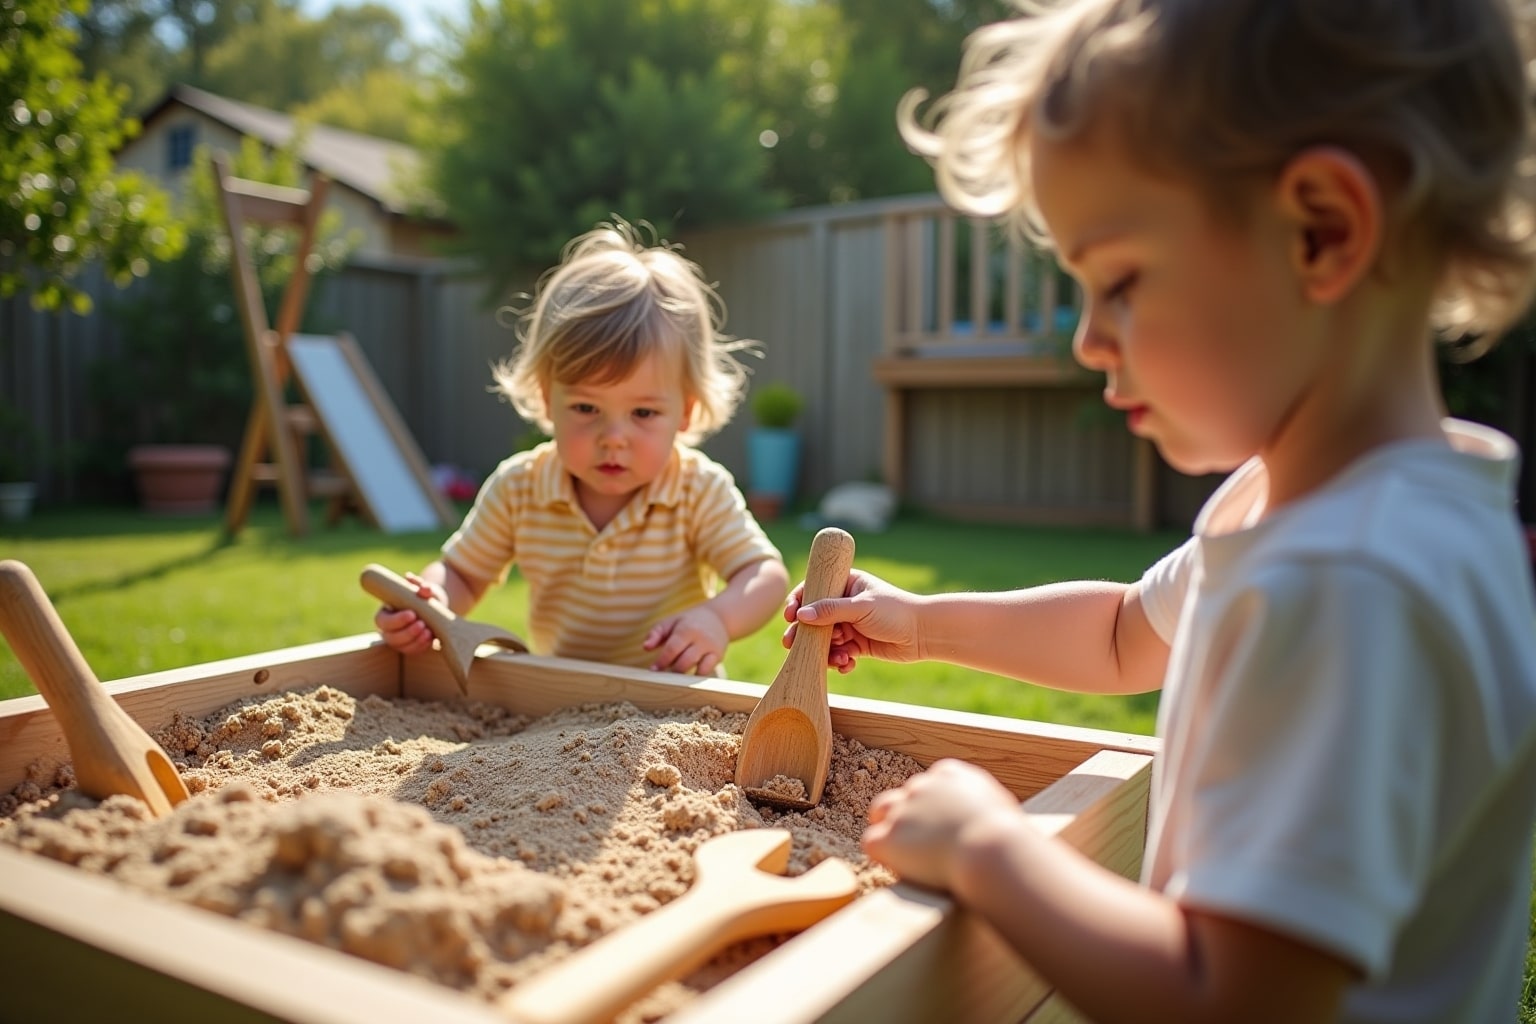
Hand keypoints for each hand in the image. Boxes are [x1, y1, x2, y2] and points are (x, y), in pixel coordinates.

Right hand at [373, 571, 444, 655]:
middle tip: (422, 624)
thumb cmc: (425, 596)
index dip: (396, 620)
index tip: (412, 613)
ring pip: (402, 647)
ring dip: (415, 641)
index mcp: (386, 613)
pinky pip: (413, 651)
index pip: (382, 621)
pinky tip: (431, 638)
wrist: (435, 607)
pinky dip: (422, 646)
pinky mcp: (410, 647)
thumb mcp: (425, 589)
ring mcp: (399, 640)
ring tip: (429, 631)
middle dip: (407, 633)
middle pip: (390, 637)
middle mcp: (389, 629)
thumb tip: (424, 588)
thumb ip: (423, 587)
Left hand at [644, 605, 729, 674]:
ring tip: (675, 675)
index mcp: (687, 629)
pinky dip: (696, 676)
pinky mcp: (718, 656)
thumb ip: (655, 633)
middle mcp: (701, 639)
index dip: (662, 661)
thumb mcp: (670, 622)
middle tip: (664, 673)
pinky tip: (688, 676)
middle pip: (685, 662)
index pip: (672, 649)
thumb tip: (645, 647)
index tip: (653, 669)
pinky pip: (707, 671)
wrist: (718, 618)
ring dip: (684, 676)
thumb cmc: (687, 622)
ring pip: (698, 669)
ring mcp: (711, 649)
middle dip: (672, 670)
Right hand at [783, 568, 925, 671]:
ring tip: (839, 658)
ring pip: (825, 640)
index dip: (798, 602)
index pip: (813, 589)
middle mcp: (845, 604)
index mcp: (846, 584)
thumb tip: (801, 615)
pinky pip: (839, 654)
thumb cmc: (895, 611)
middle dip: (805, 634)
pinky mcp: (857, 645)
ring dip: (826, 651)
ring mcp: (850, 625)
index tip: (790, 616)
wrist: (924, 634)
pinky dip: (840, 661)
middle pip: (814, 619)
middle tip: (791, 644)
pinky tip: (848, 665)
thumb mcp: (860, 608)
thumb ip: (830, 611)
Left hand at [862, 758, 1021, 891]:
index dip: (933, 808)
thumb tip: (996, 824)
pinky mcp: (888, 837)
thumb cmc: (1008, 837)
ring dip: (889, 829)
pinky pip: (872, 842)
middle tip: (922, 843)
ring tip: (903, 853)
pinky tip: (898, 869)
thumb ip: (987, 808)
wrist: (991, 849)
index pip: (930, 785)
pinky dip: (882, 856)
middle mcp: (921, 786)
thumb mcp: (1002, 809)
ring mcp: (901, 810)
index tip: (942, 826)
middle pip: (903, 796)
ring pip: (881, 812)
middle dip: (909, 816)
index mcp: (950, 774)